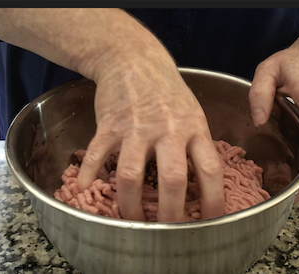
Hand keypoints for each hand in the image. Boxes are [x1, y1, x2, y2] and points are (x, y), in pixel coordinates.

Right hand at [0, 8, 224, 221]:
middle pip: (172, 180)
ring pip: (132, 175)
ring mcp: (136, 128)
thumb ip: (197, 145)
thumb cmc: (168, 91)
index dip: (213, 200)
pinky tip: (85, 190)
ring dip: (131, 205)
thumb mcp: (193, 113)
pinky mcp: (109, 125)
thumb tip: (202, 184)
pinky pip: (97, 155)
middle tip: (168, 234)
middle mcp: (168, 130)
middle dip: (171, 214)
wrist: (134, 60)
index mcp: (193, 128)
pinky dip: (90, 175)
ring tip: (133, 221)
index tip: (210, 221)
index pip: (210, 170)